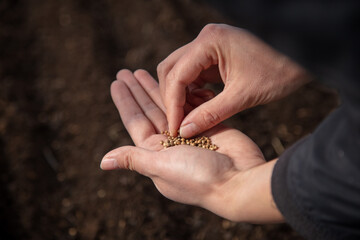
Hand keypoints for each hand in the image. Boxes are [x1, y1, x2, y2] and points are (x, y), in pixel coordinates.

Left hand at [101, 69, 283, 222]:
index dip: (125, 102)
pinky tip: (173, 78)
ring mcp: (190, 134)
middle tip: (124, 71)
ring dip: (157, 88)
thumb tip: (102, 162)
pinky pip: (192, 105)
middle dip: (137, 91)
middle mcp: (170, 143)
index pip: (135, 122)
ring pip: (169, 105)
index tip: (116, 82)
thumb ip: (134, 159)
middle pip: (149, 110)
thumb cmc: (199, 178)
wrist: (238, 181)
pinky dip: (183, 92)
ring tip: (142, 71)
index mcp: (155, 153)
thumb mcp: (161, 167)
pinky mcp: (209, 125)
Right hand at [157, 24, 310, 136]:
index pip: (177, 75)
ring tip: (196, 114)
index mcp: (210, 42)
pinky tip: (205, 103)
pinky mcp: (214, 55)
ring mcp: (208, 46)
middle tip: (180, 123)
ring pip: (179, 73)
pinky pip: (193, 74)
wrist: (301, 59)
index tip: (174, 128)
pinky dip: (193, 91)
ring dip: (182, 95)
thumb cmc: (278, 72)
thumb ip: (210, 114)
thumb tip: (184, 131)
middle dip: (173, 99)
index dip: (173, 104)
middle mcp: (205, 39)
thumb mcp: (243, 96)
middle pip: (171, 70)